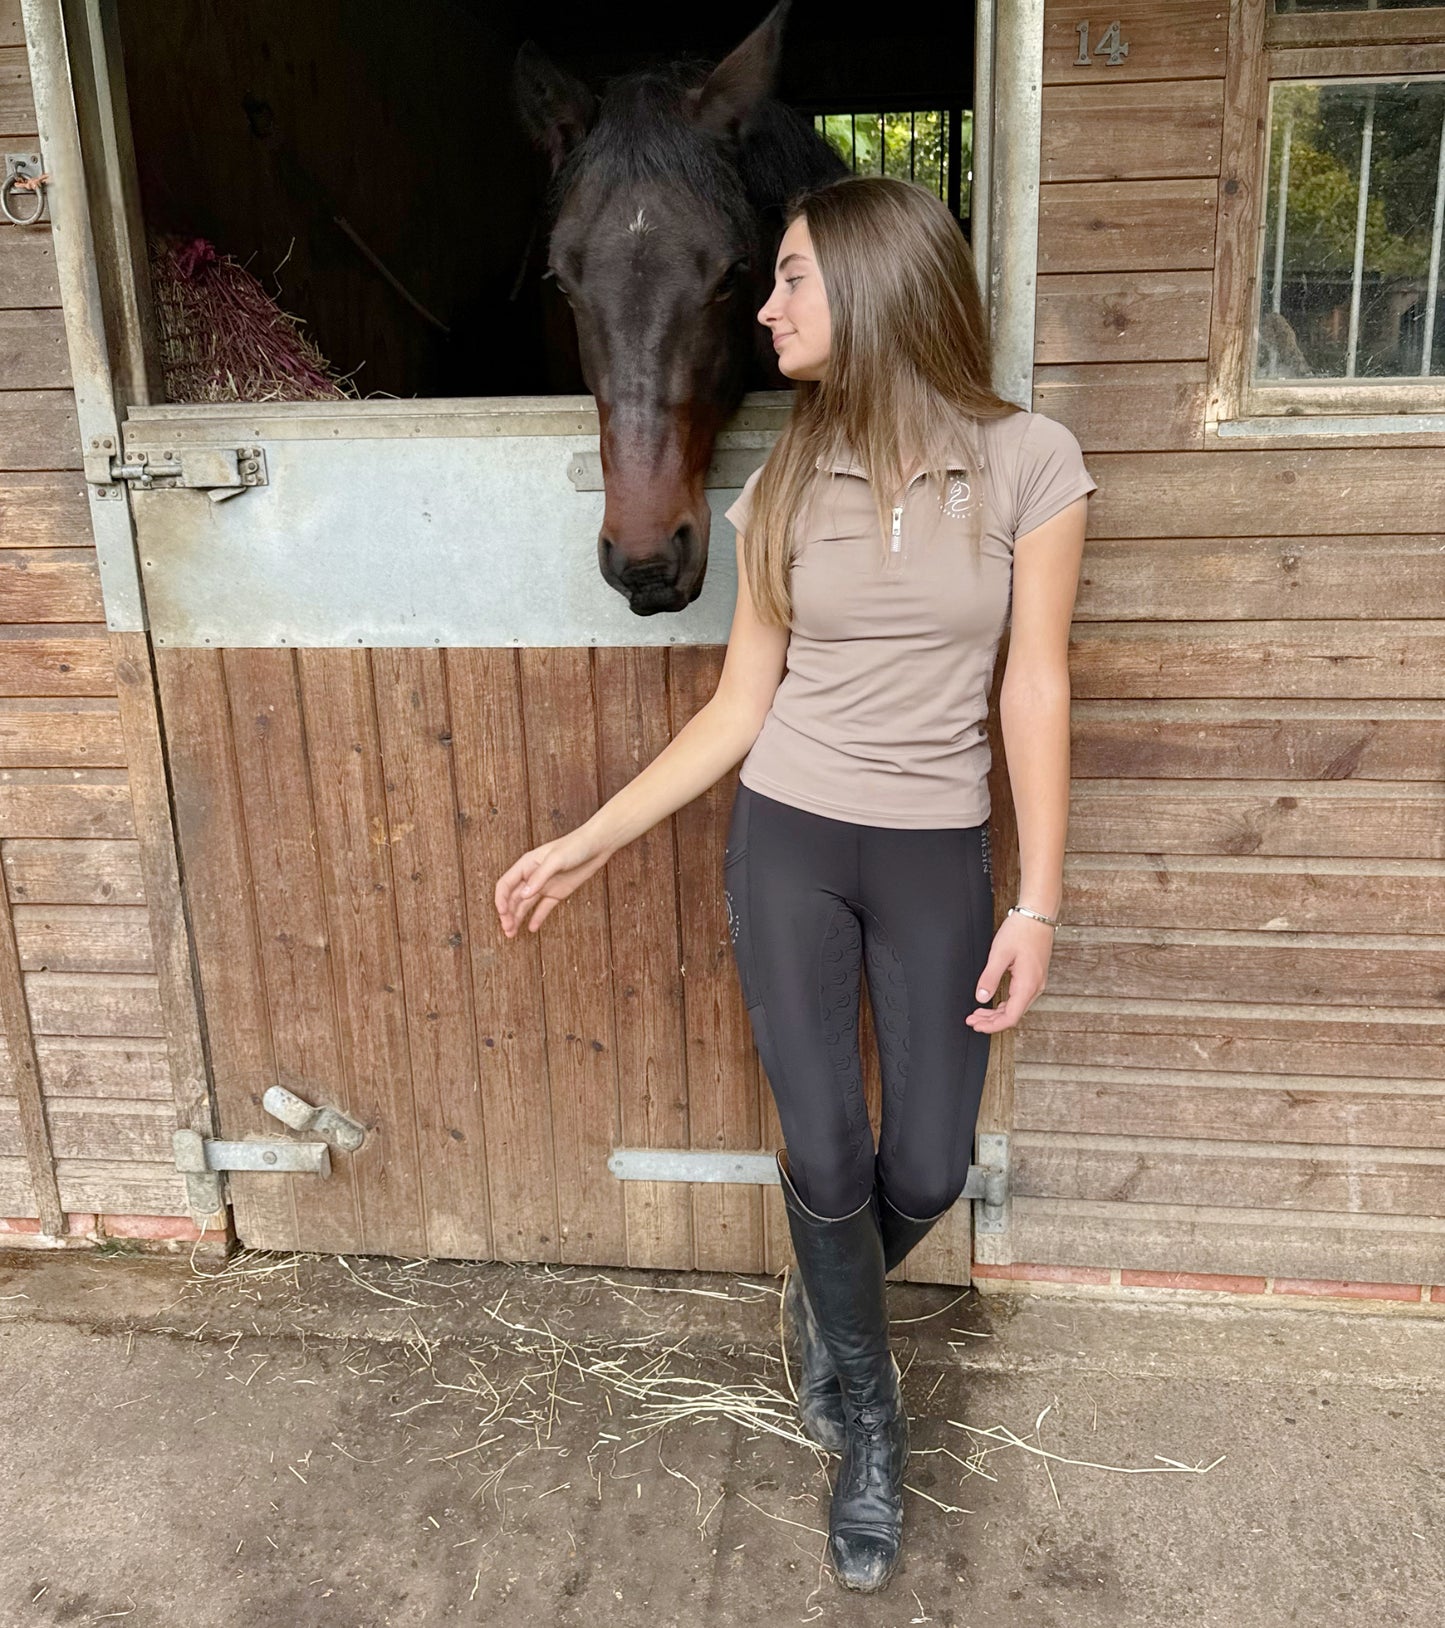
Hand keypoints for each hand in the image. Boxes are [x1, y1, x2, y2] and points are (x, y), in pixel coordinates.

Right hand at [495, 824, 611, 936]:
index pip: (506, 884)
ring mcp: (544, 886)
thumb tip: (524, 895)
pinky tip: (532, 928)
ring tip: (512, 933)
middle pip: (513, 898)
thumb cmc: (575, 846)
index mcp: (526, 865)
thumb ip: (539, 877)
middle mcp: (532, 876)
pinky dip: (537, 918)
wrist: (597, 846)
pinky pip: (543, 908)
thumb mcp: (556, 860)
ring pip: (526, 905)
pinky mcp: (557, 893)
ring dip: (518, 918)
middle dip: (508, 914)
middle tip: (507, 929)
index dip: (501, 899)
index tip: (502, 913)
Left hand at [965, 913, 1054, 1033]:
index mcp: (1027, 985)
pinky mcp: (1034, 976)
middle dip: (991, 1021)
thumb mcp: (999, 954)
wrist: (1038, 915)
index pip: (1010, 1017)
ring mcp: (1037, 982)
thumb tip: (981, 998)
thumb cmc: (1021, 930)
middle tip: (972, 1020)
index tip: (976, 1025)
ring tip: (978, 1014)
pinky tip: (993, 1003)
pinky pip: (1019, 997)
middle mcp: (1035, 987)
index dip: (992, 1026)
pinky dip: (1005, 1004)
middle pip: (1013, 1015)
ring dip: (997, 1013)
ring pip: (1016, 1007)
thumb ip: (989, 978)